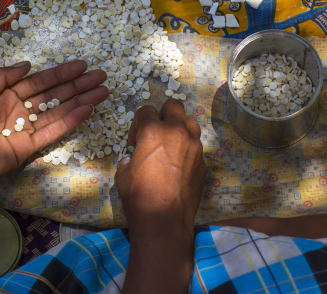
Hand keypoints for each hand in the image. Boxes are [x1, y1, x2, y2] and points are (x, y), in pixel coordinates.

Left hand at [0, 60, 108, 196]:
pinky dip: (71, 121)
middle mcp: (22, 110)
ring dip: (81, 101)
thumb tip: (28, 64)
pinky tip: (86, 110)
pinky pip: (54, 131)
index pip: (41, 82)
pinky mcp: (32, 147)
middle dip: (78, 85)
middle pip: (56, 94)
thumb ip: (3, 77)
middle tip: (101, 77)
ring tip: (102, 92)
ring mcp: (29, 129)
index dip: (61, 73)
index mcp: (9, 95)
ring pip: (60, 111)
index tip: (82, 66)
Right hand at [115, 99, 206, 226]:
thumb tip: (133, 158)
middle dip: (163, 114)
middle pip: (174, 106)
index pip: (146, 111)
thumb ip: (129, 158)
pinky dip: (187, 150)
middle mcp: (177, 132)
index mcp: (153, 131)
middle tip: (155, 132)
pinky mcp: (203, 162)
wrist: (164, 220)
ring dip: (179, 129)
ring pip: (190, 123)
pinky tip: (179, 166)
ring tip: (170, 146)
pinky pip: (196, 147)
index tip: (135, 141)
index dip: (137, 124)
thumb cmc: (138, 196)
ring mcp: (194, 147)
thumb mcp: (123, 174)